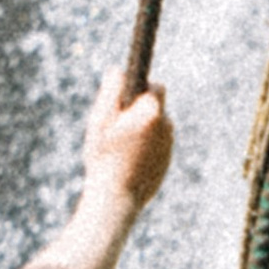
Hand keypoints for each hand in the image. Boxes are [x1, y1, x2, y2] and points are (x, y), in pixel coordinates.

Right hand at [85, 69, 171, 212]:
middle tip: (116, 124)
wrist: (117, 197)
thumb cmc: (105, 156)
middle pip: (155, 108)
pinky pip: (155, 147)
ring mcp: (168, 147)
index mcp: (152, 112)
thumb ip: (110, 91)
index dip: (140, 88)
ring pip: (155, 128)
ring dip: (141, 130)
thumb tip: (118, 71)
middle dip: (139, 111)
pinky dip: (144, 149)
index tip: (127, 95)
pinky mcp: (165, 163)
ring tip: (119, 144)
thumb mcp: (100, 120)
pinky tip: (126, 159)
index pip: (156, 86)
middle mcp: (166, 127)